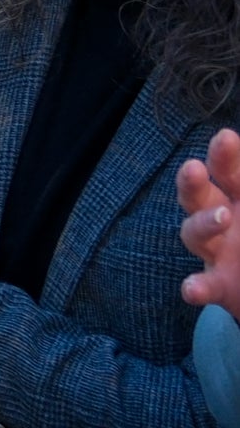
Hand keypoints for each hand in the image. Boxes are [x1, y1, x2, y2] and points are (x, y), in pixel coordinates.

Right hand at [179, 127, 239, 316]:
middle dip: (193, 182)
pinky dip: (197, 287)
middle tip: (194, 169)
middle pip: (198, 195)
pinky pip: (204, 285)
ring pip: (195, 233)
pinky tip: (193, 289)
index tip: (226, 137)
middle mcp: (223, 219)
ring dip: (204, 223)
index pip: (229, 170)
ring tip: (222, 217)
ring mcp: (217, 252)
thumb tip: (234, 196)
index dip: (225, 155)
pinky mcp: (218, 286)